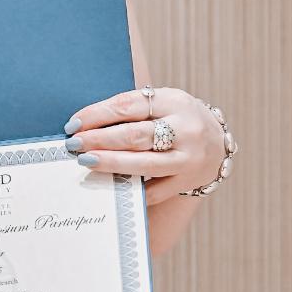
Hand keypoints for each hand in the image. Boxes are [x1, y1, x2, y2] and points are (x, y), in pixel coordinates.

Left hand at [63, 87, 227, 204]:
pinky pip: (154, 190)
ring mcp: (188, 158)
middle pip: (135, 135)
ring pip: (144, 163)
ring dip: (110, 163)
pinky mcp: (187, 182)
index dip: (97, 115)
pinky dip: (130, 188)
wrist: (217, 144)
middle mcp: (186, 129)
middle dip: (99, 140)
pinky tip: (108, 185)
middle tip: (74, 144)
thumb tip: (85, 123)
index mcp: (174, 101)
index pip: (128, 106)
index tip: (73, 124)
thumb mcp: (163, 102)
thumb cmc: (176, 119)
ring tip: (86, 161)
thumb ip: (132, 109)